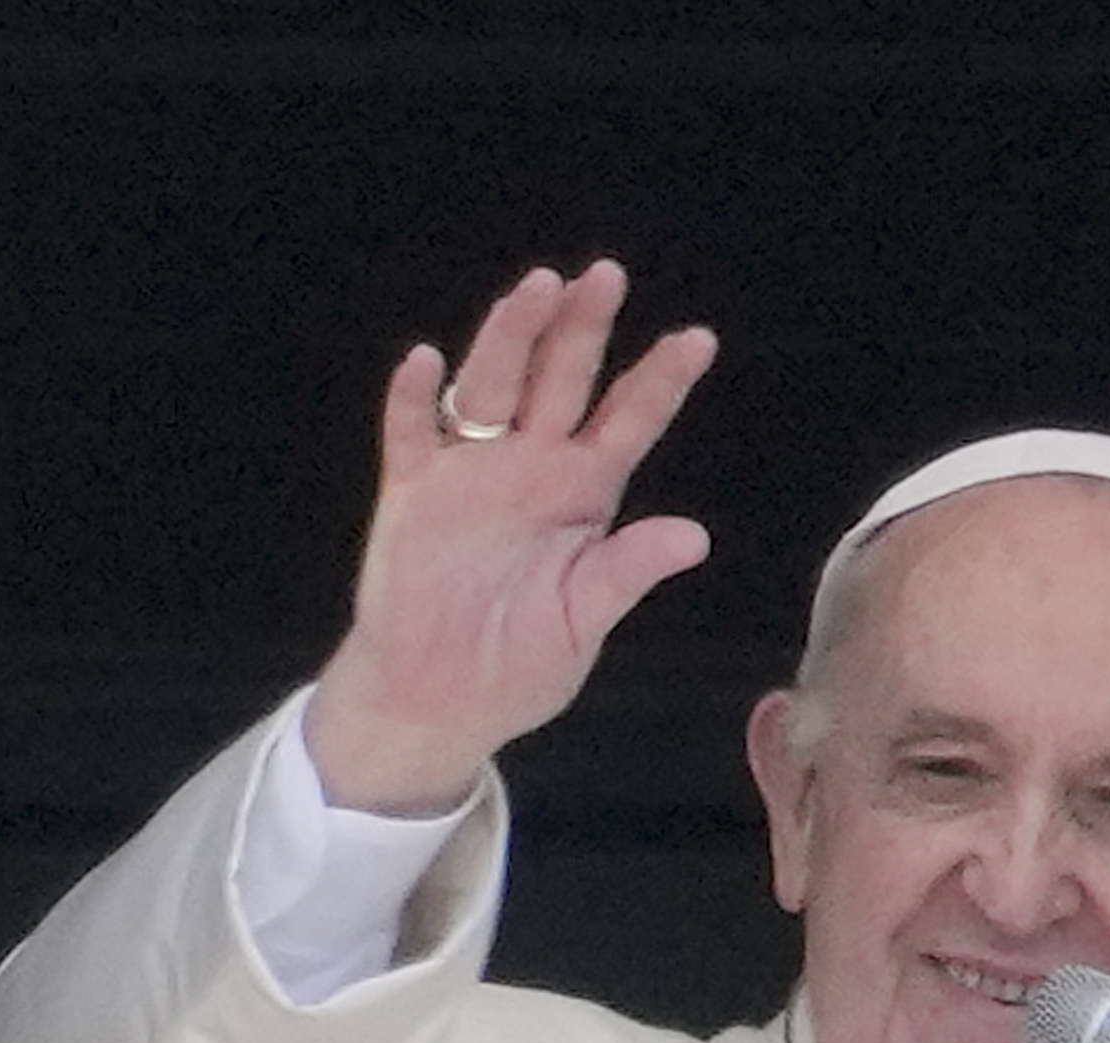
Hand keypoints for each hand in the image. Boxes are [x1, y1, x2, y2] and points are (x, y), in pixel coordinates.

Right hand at [302, 261, 718, 812]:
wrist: (440, 700)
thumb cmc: (519, 663)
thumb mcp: (584, 622)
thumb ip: (627, 571)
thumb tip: (694, 536)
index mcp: (584, 495)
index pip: (629, 423)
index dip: (660, 382)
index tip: (698, 340)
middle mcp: (530, 468)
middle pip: (560, 381)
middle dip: (582, 329)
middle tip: (606, 276)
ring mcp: (470, 473)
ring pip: (492, 387)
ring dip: (511, 338)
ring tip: (537, 288)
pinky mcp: (412, 494)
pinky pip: (412, 434)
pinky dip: (414, 399)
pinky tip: (426, 362)